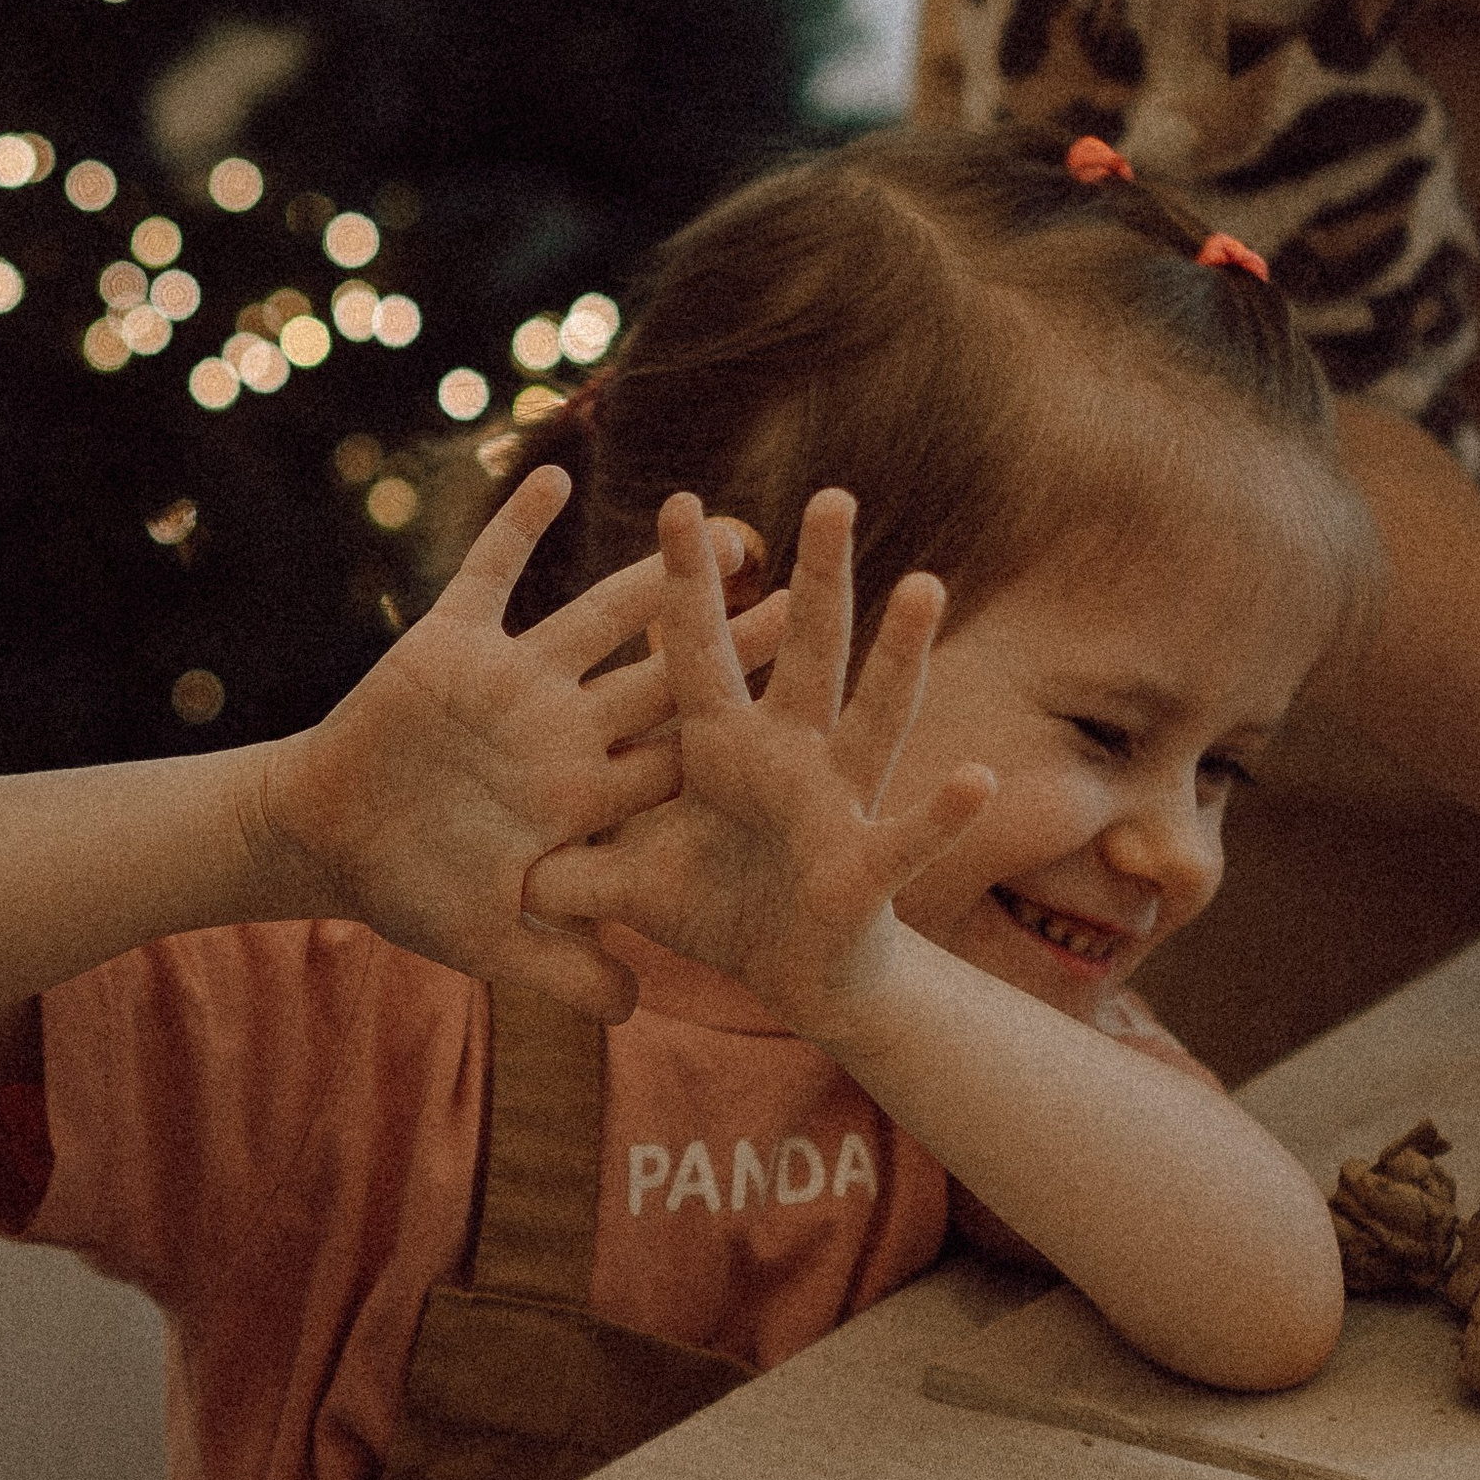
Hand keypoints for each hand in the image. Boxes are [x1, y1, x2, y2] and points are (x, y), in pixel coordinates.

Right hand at [258, 464, 773, 1021]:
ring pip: (599, 614)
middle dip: (735, 641)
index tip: (818, 719)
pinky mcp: (451, 641)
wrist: (325, 840)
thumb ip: (561, 969)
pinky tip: (556, 476)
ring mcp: (512, 679)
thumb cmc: (408, 892)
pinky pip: (491, 572)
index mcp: (582, 792)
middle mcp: (563, 727)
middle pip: (669, 678)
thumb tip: (636, 1010)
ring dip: (656, 573)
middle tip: (814, 597)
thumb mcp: (488, 942)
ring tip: (723, 526)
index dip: (747, 740)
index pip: (682, 761)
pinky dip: (517, 526)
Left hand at [524, 489, 992, 1031]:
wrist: (795, 983)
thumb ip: (571, 867)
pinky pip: (909, 837)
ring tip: (924, 586)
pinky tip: (979, 779)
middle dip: (818, 578)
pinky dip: (942, 812)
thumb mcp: (629, 884)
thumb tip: (500, 855)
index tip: (679, 503)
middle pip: (804, 652)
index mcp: (722, 749)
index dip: (688, 586)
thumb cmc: (720, 912)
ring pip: (871, 716)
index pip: (698, 652)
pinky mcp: (867, 869)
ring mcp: (835, 806)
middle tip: (831, 496)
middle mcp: (787, 757)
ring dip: (899, 657)